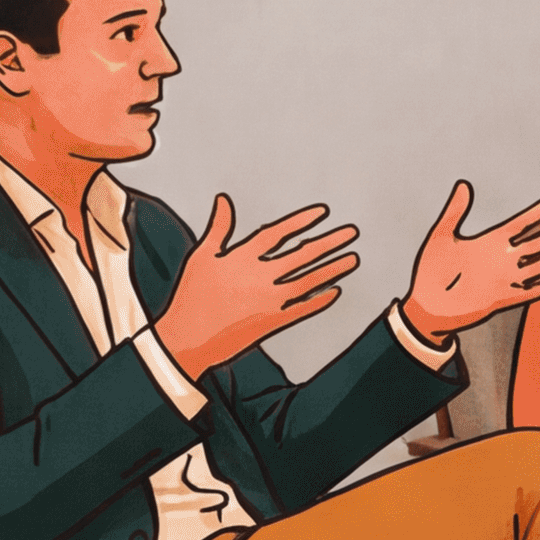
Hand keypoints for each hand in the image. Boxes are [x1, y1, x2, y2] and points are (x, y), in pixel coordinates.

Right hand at [154, 195, 363, 377]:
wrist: (186, 339)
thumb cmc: (190, 295)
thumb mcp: (201, 256)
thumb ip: (219, 227)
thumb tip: (224, 200)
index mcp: (242, 258)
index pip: (278, 232)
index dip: (301, 221)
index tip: (323, 212)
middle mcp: (260, 277)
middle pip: (302, 255)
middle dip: (330, 242)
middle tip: (351, 232)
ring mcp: (268, 301)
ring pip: (309, 280)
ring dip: (333, 269)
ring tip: (353, 258)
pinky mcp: (271, 323)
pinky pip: (303, 309)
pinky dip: (320, 300)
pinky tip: (336, 291)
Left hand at [406, 181, 539, 339]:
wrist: (426, 305)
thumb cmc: (431, 271)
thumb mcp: (441, 236)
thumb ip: (454, 212)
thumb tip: (463, 186)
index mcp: (489, 242)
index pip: (519, 224)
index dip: (537, 213)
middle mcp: (500, 259)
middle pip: (534, 244)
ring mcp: (501, 280)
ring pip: (533, 267)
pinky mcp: (497, 299)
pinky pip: (519, 294)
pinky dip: (531, 291)